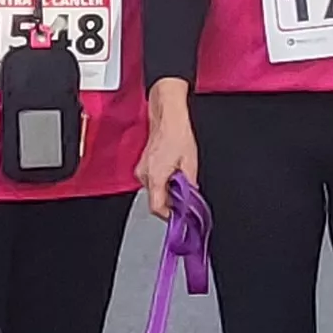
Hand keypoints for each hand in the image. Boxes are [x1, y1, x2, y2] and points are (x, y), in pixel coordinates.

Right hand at [134, 82, 196, 219]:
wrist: (168, 117)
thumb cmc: (176, 133)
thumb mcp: (191, 163)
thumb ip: (190, 185)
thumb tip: (191, 198)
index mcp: (154, 177)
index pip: (156, 207)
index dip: (169, 215)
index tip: (179, 215)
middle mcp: (144, 174)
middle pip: (156, 199)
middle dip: (171, 200)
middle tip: (185, 195)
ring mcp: (142, 169)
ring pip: (155, 189)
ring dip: (168, 189)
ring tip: (180, 177)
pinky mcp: (143, 164)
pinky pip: (153, 179)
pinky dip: (163, 180)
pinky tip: (173, 171)